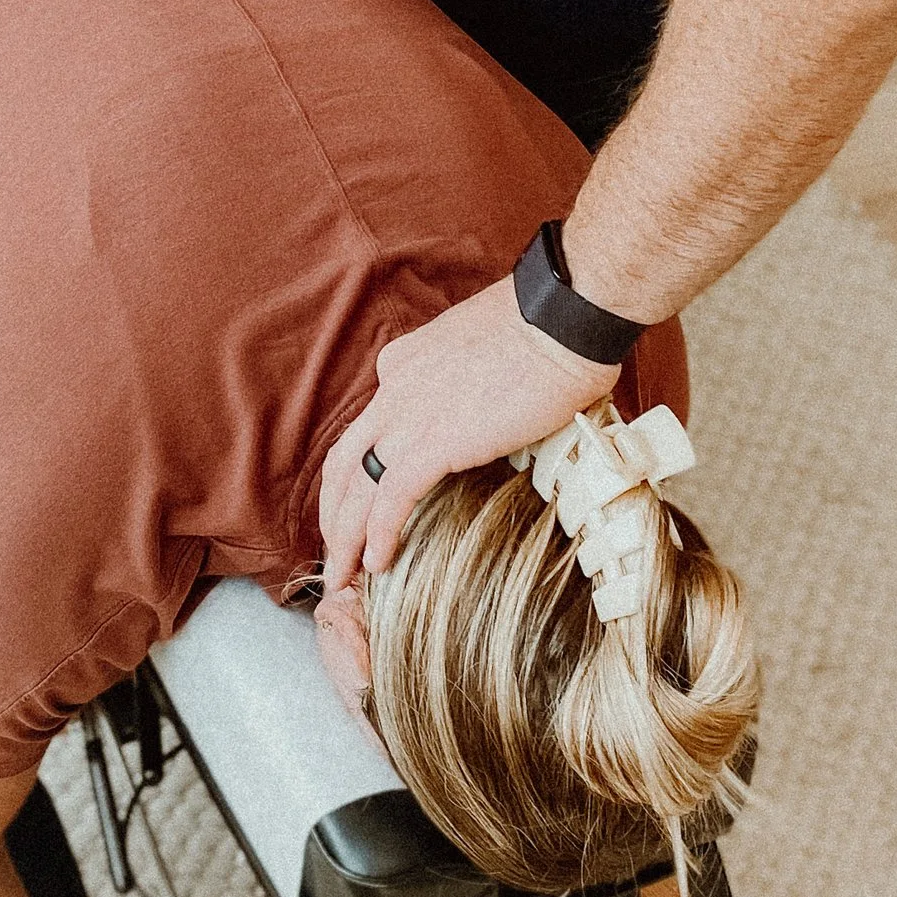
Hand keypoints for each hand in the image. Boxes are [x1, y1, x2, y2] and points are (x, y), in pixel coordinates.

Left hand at [318, 275, 616, 590]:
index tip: (362, 504)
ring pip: (356, 486)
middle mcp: (394, 388)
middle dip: (334, 513)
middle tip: (335, 554)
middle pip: (344, 461)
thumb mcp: (486, 349)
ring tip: (343, 577)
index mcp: (404, 364)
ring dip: (345, 537)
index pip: (368, 427)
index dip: (358, 471)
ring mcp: (409, 414)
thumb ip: (468, 380)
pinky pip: (391, 499)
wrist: (562, 319)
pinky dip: (378, 536)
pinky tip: (378, 564)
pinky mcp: (433, 441)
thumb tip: (487, 408)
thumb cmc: (546, 329)